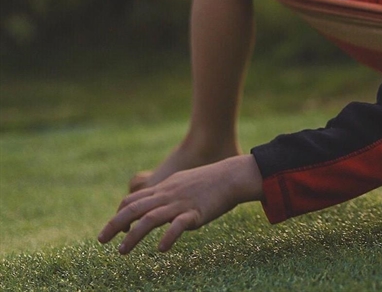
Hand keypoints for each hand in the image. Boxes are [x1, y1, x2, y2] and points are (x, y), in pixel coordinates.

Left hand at [98, 154, 262, 253]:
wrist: (232, 176)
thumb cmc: (210, 180)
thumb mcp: (183, 182)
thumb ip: (167, 193)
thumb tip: (155, 205)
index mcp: (164, 188)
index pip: (133, 200)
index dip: (119, 214)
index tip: (115, 229)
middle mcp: (167, 195)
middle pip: (134, 209)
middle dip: (114, 225)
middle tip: (101, 240)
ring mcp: (180, 204)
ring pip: (150, 219)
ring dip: (133, 236)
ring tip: (122, 252)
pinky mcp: (196, 212)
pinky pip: (178, 226)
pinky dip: (168, 237)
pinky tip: (161, 249)